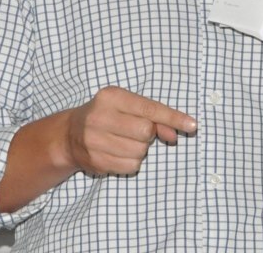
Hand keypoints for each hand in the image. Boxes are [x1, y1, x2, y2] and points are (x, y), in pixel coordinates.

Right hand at [64, 86, 196, 176]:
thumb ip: (155, 117)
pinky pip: (130, 166)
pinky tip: (118, 152)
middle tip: (136, 131)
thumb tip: (175, 135)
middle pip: (145, 132)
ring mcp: (94, 140)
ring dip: (140, 149)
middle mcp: (100, 116)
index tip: (192, 126)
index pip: (149, 108)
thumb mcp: (128, 107)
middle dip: (148, 134)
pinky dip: (131, 162)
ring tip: (124, 141)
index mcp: (111, 96)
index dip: (173, 118)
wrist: (70, 134)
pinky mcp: (95, 161)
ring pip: (139, 152)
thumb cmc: (108, 115)